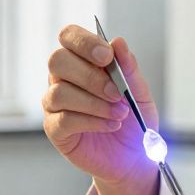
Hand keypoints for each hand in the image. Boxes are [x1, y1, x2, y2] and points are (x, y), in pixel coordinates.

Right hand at [42, 24, 158, 194]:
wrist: (133, 158)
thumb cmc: (133, 120)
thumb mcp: (139, 93)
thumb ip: (129, 69)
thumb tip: (118, 42)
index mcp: (81, 61)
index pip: (69, 36)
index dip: (84, 42)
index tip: (107, 57)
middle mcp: (62, 79)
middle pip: (57, 60)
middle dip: (90, 76)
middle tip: (118, 93)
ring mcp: (54, 104)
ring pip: (59, 92)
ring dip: (95, 103)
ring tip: (120, 114)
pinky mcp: (55, 129)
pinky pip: (64, 119)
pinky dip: (92, 121)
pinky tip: (111, 125)